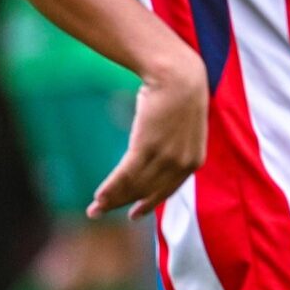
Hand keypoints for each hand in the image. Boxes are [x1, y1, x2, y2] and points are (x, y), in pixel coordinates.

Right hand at [90, 49, 208, 219]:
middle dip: (122, 204)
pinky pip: (125, 175)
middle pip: (147, 191)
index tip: (134, 213)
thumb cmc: (179, 97)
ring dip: (111, 199)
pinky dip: (110, 188)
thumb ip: (174, 148)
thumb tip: (154, 156)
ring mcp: (166, 156)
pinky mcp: (147, 146)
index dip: (149, 203)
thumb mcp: (183, 129)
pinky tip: (98, 196)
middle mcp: (182, 164)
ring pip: (134, 186)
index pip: (167, 190)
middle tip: (101, 211)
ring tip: (95, 208)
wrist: (178, 76)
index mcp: (194, 161)